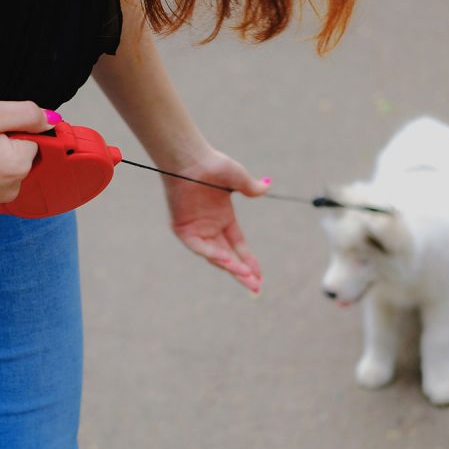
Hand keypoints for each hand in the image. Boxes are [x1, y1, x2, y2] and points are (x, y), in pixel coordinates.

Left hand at [163, 148, 269, 292]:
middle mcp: (210, 227)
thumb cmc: (211, 164)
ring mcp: (196, 230)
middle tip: (256, 289)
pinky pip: (198, 247)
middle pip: (229, 257)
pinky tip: (226, 260)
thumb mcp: (236, 177)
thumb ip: (250, 187)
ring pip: (215, 256)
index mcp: (223, 219)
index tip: (259, 276)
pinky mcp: (182, 229)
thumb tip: (266, 187)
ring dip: (230, 267)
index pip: (238, 246)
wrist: (189, 158)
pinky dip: (211, 254)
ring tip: (246, 277)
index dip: (249, 261)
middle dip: (242, 274)